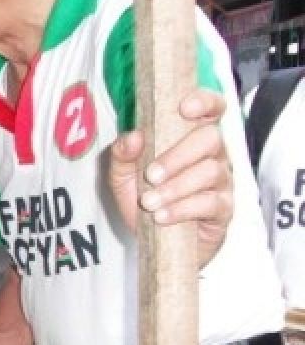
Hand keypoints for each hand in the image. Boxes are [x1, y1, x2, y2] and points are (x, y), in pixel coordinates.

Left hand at [107, 89, 232, 266]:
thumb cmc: (144, 200)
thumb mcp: (122, 177)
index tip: (184, 108)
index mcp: (190, 137)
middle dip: (177, 156)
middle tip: (150, 176)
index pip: (212, 108)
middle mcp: (213, 154)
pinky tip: (162, 216)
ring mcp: (222, 181)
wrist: (155, 243)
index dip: (204, 101)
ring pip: (210, 171)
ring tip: (149, 202)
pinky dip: (182, 209)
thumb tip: (133, 137)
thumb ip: (122, 155)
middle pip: (210, 139)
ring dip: (175, 187)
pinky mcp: (224, 209)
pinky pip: (211, 203)